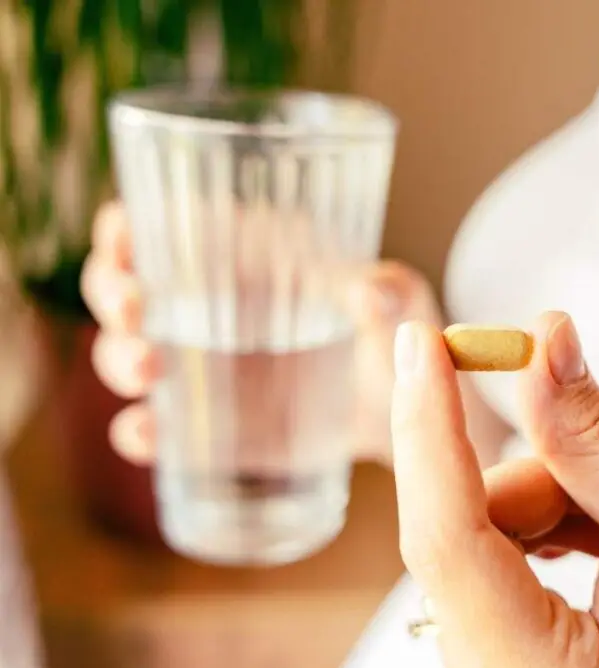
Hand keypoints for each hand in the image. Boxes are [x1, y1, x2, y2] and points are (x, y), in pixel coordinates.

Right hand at [80, 201, 443, 464]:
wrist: (408, 413)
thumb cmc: (399, 335)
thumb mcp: (401, 303)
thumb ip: (390, 290)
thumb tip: (369, 291)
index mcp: (247, 258)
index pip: (165, 225)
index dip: (129, 227)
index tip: (125, 237)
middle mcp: (211, 310)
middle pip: (125, 287)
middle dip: (113, 293)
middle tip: (137, 310)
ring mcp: (205, 370)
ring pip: (127, 354)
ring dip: (118, 358)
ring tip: (148, 370)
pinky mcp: (213, 424)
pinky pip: (159, 427)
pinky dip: (141, 431)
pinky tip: (148, 433)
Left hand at [390, 312, 598, 667]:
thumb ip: (597, 441)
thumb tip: (544, 348)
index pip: (447, 533)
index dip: (430, 426)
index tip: (425, 345)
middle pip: (468, 527)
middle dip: (538, 479)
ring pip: (480, 534)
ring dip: (548, 506)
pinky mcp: (498, 654)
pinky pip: (492, 557)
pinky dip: (543, 528)